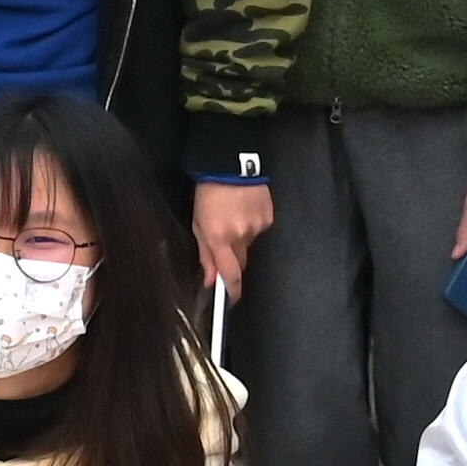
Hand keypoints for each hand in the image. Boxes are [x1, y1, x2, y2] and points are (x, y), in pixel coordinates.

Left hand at [191, 179, 269, 295]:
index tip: (231, 301)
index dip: (232, 292)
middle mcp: (241, 235)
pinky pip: (259, 230)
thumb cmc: (208, 194)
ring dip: (241, 238)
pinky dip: (251, 225)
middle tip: (225, 243)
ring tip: (233, 216)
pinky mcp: (268, 217)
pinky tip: (244, 209)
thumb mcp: (198, 224)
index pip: (231, 275)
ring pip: (249, 244)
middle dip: (233, 260)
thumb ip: (206, 254)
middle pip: (241, 263)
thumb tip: (211, 280)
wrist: (230, 164)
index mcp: (220, 238)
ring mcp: (258, 226)